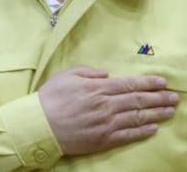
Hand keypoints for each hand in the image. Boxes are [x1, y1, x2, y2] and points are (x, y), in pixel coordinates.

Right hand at [39, 66, 177, 155]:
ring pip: (137, 117)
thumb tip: (105, 74)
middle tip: (174, 96)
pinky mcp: (104, 139)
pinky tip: (153, 128)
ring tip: (170, 110)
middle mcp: (105, 105)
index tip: (162, 82)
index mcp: (96, 88)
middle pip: (138, 100)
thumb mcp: (64, 76)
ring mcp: (106, 124)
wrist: (39, 125)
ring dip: (156, 114)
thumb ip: (86, 71)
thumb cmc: (49, 99)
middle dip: (158, 97)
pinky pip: (129, 135)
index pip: (129, 84)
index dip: (148, 83)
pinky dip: (143, 131)